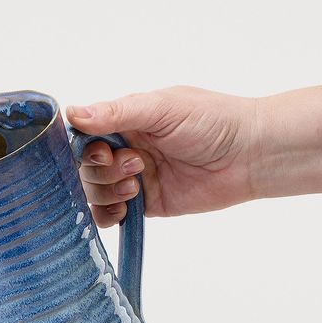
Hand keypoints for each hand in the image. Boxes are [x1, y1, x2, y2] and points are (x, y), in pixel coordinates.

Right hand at [66, 81, 321, 226]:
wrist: (249, 155)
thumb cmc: (212, 121)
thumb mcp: (161, 108)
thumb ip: (117, 113)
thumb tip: (72, 113)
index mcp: (126, 119)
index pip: (83, 133)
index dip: (83, 146)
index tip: (100, 150)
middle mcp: (125, 147)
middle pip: (85, 166)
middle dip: (102, 169)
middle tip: (135, 165)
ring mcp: (133, 177)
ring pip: (95, 190)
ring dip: (108, 190)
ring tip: (138, 183)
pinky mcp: (146, 204)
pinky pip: (110, 214)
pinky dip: (107, 215)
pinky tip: (124, 209)